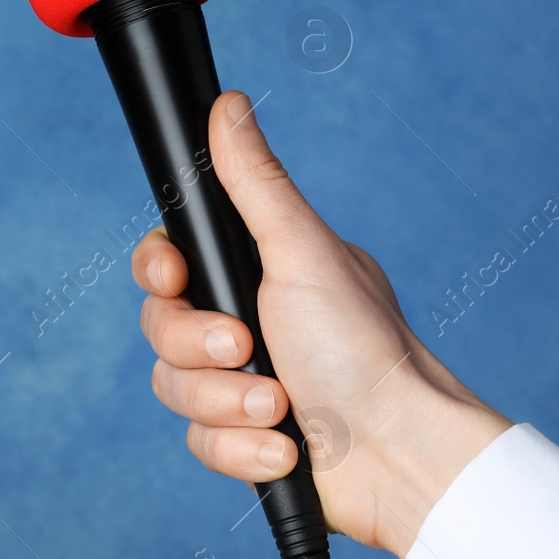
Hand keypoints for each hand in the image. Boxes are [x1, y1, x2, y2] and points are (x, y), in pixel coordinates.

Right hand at [132, 91, 512, 558]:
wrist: (399, 453)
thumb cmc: (364, 348)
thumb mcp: (301, 252)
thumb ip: (255, 183)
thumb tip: (229, 106)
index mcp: (257, 271)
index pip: (169, 260)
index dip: (159, 269)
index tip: (175, 276)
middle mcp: (244, 323)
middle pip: (160, 327)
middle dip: (200, 347)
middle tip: (245, 345)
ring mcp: (241, 383)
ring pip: (175, 390)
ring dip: (228, 404)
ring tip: (282, 405)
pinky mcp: (244, 440)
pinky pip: (201, 444)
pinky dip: (242, 450)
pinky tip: (287, 448)